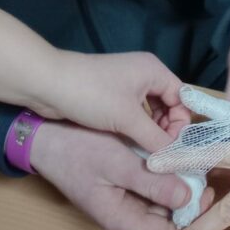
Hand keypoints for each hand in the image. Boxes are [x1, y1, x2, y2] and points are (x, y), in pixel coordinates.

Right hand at [30, 122, 194, 229]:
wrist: (41, 134)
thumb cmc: (76, 149)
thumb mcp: (118, 165)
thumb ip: (153, 184)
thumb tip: (188, 199)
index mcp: (121, 219)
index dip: (191, 218)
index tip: (210, 194)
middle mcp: (123, 213)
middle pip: (165, 217)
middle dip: (187, 199)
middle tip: (207, 172)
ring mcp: (120, 197)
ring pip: (158, 198)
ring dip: (176, 183)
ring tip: (194, 160)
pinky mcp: (118, 180)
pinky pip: (147, 183)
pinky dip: (163, 172)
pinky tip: (174, 153)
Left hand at [32, 50, 190, 153]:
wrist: (47, 85)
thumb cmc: (92, 95)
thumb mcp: (127, 119)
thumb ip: (155, 138)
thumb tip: (175, 157)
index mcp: (153, 71)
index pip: (182, 98)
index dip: (182, 124)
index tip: (175, 148)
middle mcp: (144, 75)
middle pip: (169, 105)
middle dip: (167, 129)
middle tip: (162, 153)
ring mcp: (127, 84)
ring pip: (152, 111)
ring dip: (152, 131)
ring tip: (148, 152)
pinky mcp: (112, 96)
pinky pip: (135, 114)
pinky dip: (138, 128)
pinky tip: (133, 145)